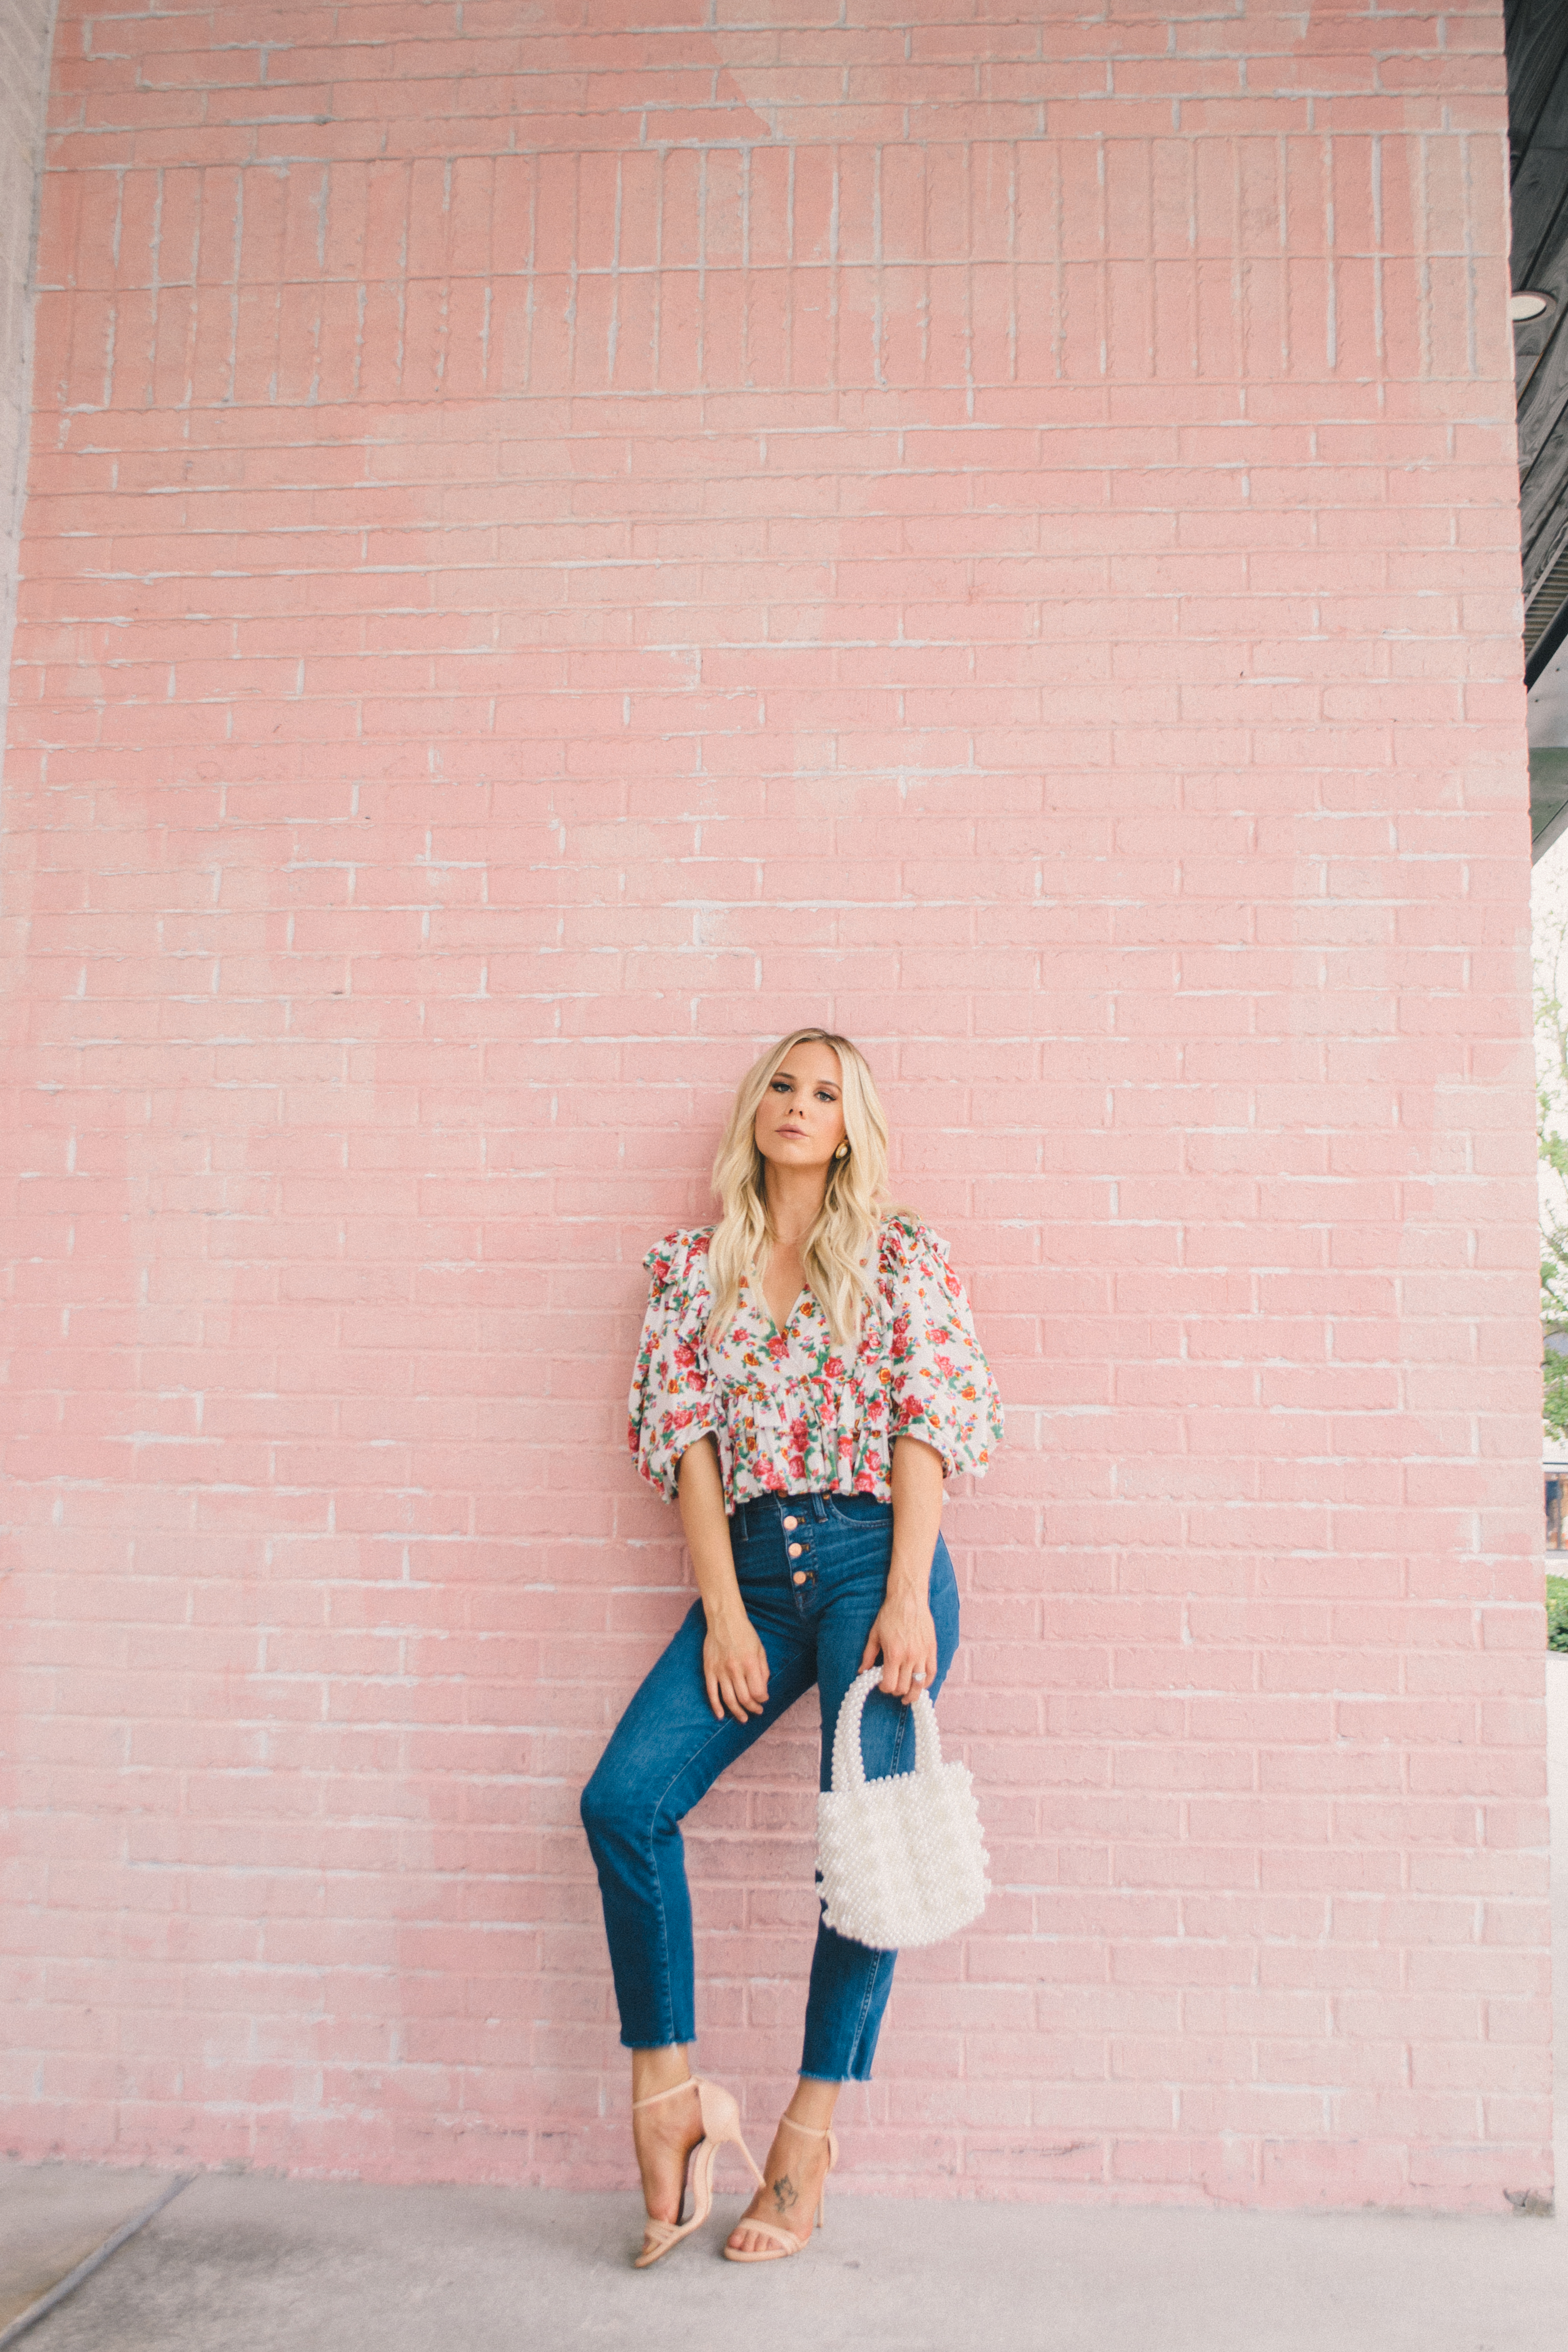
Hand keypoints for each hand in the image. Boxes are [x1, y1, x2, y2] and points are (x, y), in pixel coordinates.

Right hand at [703, 1611, 769, 1724]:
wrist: (724, 1619)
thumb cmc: (745, 1633)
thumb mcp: (760, 1649)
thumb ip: (763, 1671)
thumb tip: (763, 1691)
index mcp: (750, 1663)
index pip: (758, 1692)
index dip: (762, 1699)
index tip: (764, 1700)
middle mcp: (735, 1668)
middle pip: (744, 1698)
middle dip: (752, 1708)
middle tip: (756, 1711)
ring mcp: (720, 1670)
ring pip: (729, 1699)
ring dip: (737, 1712)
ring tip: (743, 1718)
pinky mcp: (709, 1670)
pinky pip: (711, 1693)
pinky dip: (716, 1706)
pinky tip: (721, 1715)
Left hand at [859, 1585, 937, 1701]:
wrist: (908, 1599)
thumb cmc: (889, 1615)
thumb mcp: (874, 1634)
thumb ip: (868, 1655)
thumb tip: (861, 1672)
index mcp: (893, 1654)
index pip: (890, 1684)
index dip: (884, 1688)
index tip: (882, 1685)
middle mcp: (909, 1656)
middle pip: (904, 1687)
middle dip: (897, 1691)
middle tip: (893, 1688)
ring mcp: (922, 1654)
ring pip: (920, 1684)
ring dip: (913, 1693)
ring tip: (908, 1697)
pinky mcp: (932, 1649)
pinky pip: (932, 1673)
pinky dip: (926, 1682)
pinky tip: (921, 1684)